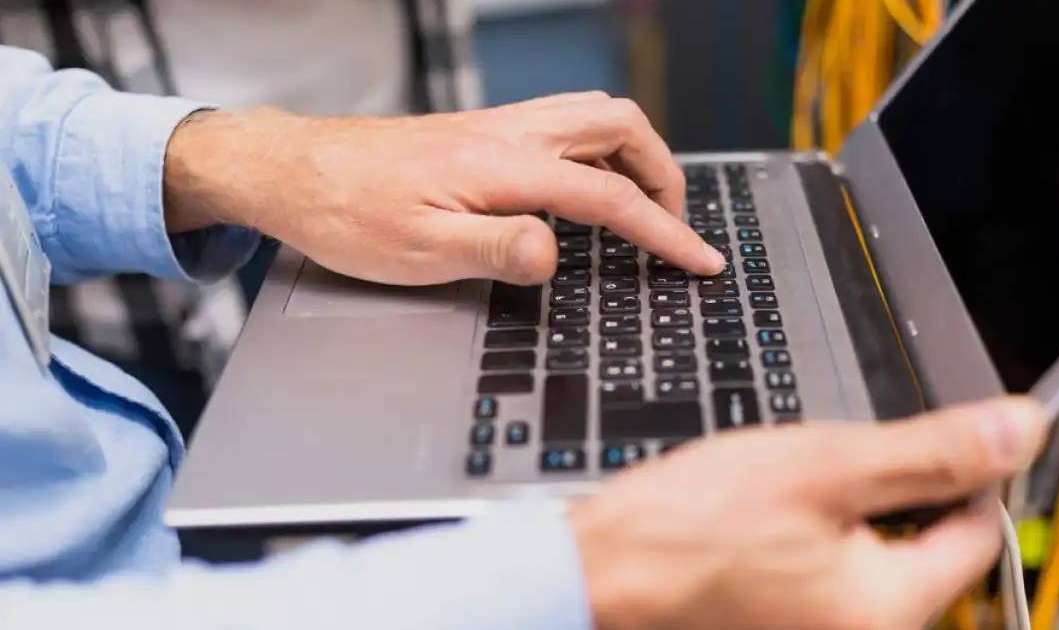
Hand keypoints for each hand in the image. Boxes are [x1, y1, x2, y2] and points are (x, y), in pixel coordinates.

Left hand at [163, 93, 726, 284]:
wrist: (295, 171)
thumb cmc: (346, 213)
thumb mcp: (416, 251)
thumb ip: (494, 250)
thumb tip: (555, 254)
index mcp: (503, 168)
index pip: (609, 199)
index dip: (664, 233)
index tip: (701, 261)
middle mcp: (509, 134)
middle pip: (619, 127)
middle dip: (664, 175)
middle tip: (675, 226)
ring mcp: (498, 127)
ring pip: (594, 117)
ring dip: (635, 156)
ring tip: (643, 205)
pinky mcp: (483, 133)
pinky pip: (563, 126)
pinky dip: (598, 153)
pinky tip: (584, 190)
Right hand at [570, 397, 1048, 629]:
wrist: (603, 572)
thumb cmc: (691, 525)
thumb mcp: (823, 466)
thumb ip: (931, 452)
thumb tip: (1019, 429)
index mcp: (888, 609)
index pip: (977, 533)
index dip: (958, 475)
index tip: (918, 443)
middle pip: (927, 554)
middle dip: (893, 500)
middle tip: (830, 470)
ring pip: (878, 565)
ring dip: (853, 522)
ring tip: (789, 499)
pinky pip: (837, 586)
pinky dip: (820, 548)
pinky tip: (774, 529)